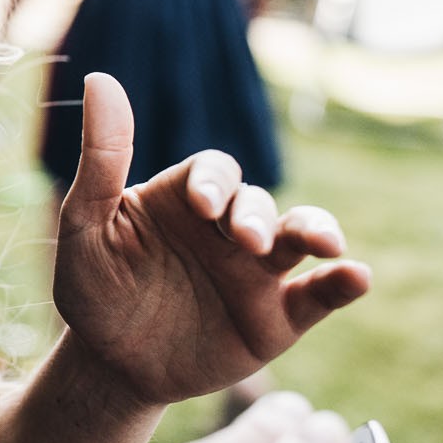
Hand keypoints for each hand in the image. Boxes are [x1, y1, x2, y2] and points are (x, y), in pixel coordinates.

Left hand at [53, 73, 370, 404]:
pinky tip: (356, 276)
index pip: (213, 172)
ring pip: (299, 236)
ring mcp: (256, 272)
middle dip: (256, 216)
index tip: (201, 206)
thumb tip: (100, 78)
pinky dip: (342, 284)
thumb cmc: (94, 287)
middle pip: (257, 202)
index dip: (214, 182)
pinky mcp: (277, 319)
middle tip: (246, 240)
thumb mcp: (86, 223)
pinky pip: (317, 296)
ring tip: (328, 244)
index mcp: (184, 198)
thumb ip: (101, 158)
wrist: (109, 364)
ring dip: (317, 232)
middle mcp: (226, 228)